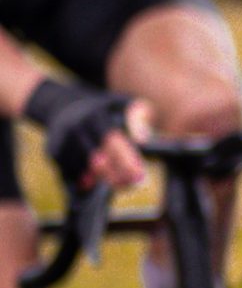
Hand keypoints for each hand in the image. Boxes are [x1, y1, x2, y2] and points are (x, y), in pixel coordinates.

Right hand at [24, 77, 152, 193]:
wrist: (63, 105)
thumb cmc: (103, 109)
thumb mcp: (123, 103)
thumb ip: (139, 115)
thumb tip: (142, 139)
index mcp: (95, 115)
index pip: (111, 140)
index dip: (125, 160)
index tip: (139, 174)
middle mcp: (74, 127)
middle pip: (95, 159)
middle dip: (114, 175)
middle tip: (130, 184)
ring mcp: (60, 140)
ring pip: (81, 169)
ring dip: (98, 180)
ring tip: (116, 183)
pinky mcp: (52, 151)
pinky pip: (67, 173)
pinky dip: (81, 181)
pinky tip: (94, 182)